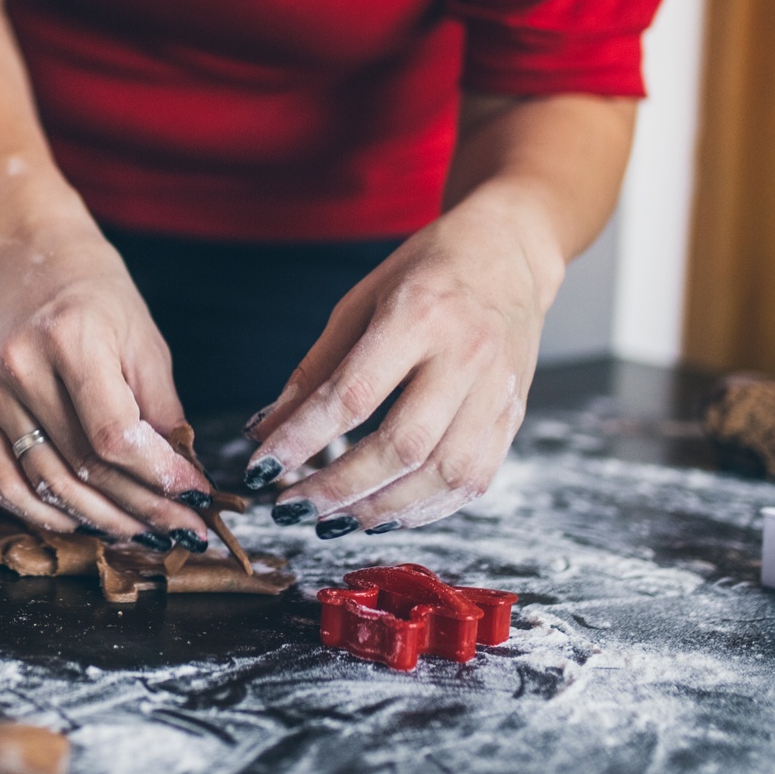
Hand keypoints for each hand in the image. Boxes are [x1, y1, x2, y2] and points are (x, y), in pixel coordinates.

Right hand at [0, 224, 213, 549]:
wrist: (34, 262)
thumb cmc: (100, 298)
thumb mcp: (145, 343)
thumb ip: (161, 412)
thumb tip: (182, 479)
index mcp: (71, 339)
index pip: (114, 435)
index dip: (158, 476)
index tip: (194, 496)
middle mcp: (23, 367)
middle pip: (84, 466)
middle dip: (141, 507)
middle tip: (181, 528)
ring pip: (49, 482)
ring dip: (101, 519)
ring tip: (142, 531)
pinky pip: (4, 481)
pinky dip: (40, 512)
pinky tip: (78, 523)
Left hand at [244, 185, 556, 535]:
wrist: (508, 252)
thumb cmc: (425, 272)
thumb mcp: (359, 302)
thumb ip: (315, 370)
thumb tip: (264, 430)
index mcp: (419, 315)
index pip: (353, 395)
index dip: (302, 440)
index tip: (260, 469)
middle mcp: (466, 356)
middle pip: (401, 445)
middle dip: (338, 488)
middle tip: (291, 508)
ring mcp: (498, 391)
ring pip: (441, 474)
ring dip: (379, 508)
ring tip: (331, 521)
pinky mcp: (514, 416)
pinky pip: (472, 481)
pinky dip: (423, 508)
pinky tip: (382, 513)